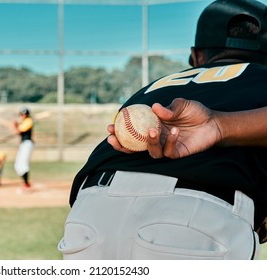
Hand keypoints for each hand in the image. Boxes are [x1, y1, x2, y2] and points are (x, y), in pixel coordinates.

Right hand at [107, 98, 222, 158]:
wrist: (214, 122)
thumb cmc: (195, 112)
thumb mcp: (181, 104)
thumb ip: (168, 108)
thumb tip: (154, 108)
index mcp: (151, 126)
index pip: (131, 132)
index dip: (119, 131)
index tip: (110, 126)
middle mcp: (155, 138)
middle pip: (134, 147)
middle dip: (122, 144)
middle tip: (114, 137)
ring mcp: (165, 147)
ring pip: (150, 152)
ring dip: (149, 142)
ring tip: (152, 130)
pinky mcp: (177, 154)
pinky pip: (168, 152)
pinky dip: (169, 142)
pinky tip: (174, 131)